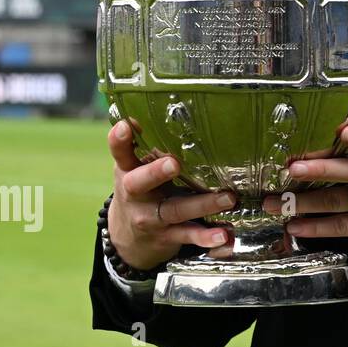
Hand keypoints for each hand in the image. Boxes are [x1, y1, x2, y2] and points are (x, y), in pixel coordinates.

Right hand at [106, 119, 236, 269]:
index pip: (120, 153)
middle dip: (156, 172)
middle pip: (141, 184)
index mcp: (128, 172)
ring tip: (228, 199)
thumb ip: (141, 144)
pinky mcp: (169, 237)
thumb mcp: (133, 168)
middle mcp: (136, 195)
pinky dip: (209, 238)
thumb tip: (145, 107)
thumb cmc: (140, 190)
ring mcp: (151, 219)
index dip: (119, 141)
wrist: (128, 238)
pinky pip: (189, 237)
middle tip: (174, 163)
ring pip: (175, 211)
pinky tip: (226, 236)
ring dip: (202, 205)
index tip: (124, 127)